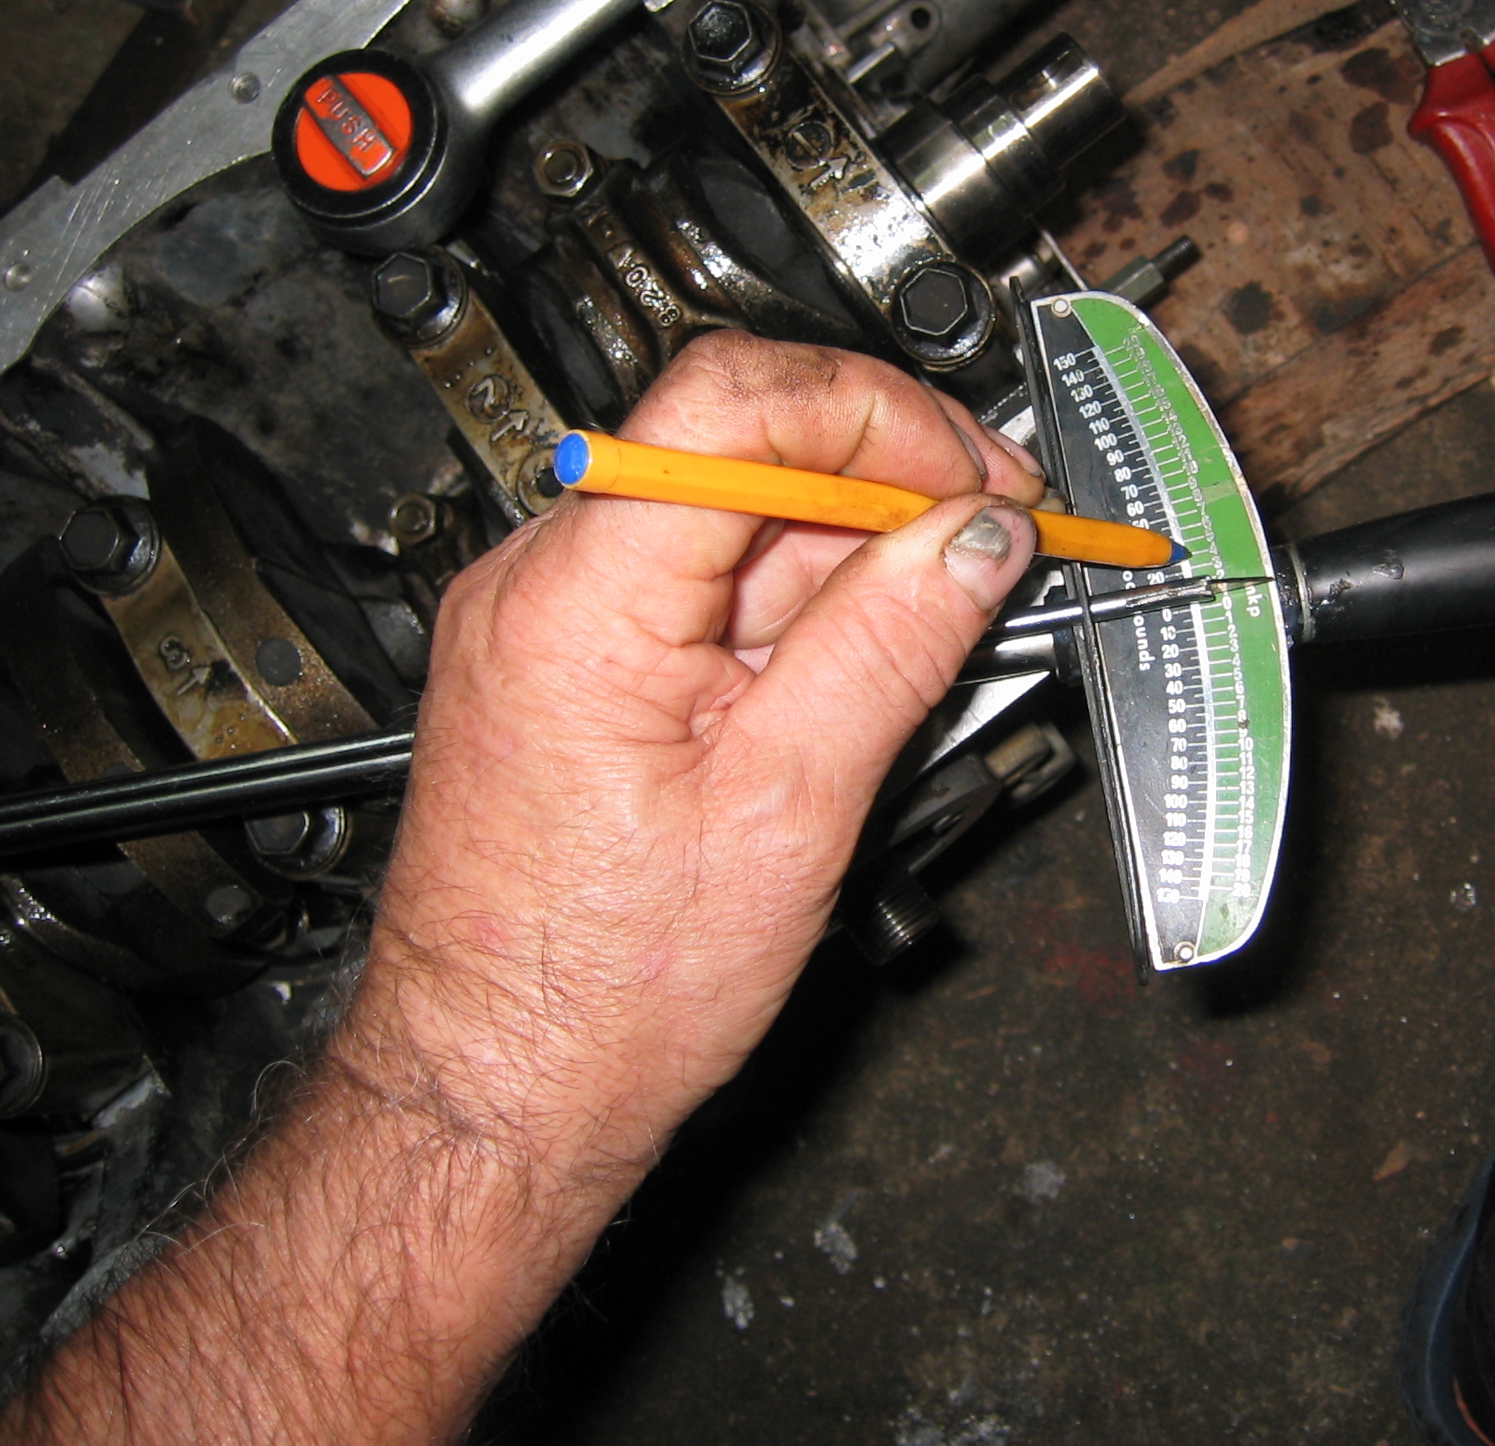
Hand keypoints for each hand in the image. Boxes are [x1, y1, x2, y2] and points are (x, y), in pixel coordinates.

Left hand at [351, 329, 1043, 1199]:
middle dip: (887, 476)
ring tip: (943, 618)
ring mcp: (547, 617)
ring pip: (732, 510)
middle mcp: (540, 582)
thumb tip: (977, 537)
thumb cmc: (601, 996)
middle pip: (739, 443)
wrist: (498, 1090)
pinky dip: (797, 600)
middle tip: (996, 533)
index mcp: (579, 600)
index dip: (880, 416)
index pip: (735, 404)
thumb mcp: (790, 811)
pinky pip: (701, 578)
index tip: (977, 478)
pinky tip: (863, 654)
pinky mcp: (569, 659)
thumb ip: (892, 646)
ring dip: (853, 547)